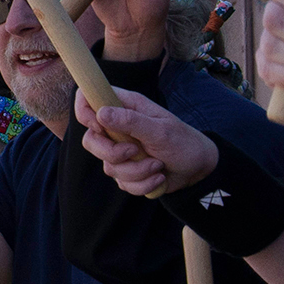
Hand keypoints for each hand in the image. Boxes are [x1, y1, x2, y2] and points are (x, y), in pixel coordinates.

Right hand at [83, 87, 217, 199]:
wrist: (198, 169)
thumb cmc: (184, 142)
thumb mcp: (160, 130)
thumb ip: (131, 121)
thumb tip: (101, 113)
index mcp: (125, 107)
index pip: (88, 99)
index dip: (85, 111)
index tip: (98, 126)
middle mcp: (118, 128)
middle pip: (90, 140)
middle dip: (112, 153)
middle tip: (134, 151)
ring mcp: (121, 151)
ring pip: (108, 167)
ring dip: (137, 171)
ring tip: (158, 165)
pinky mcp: (127, 171)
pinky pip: (122, 183)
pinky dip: (143, 183)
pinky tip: (158, 176)